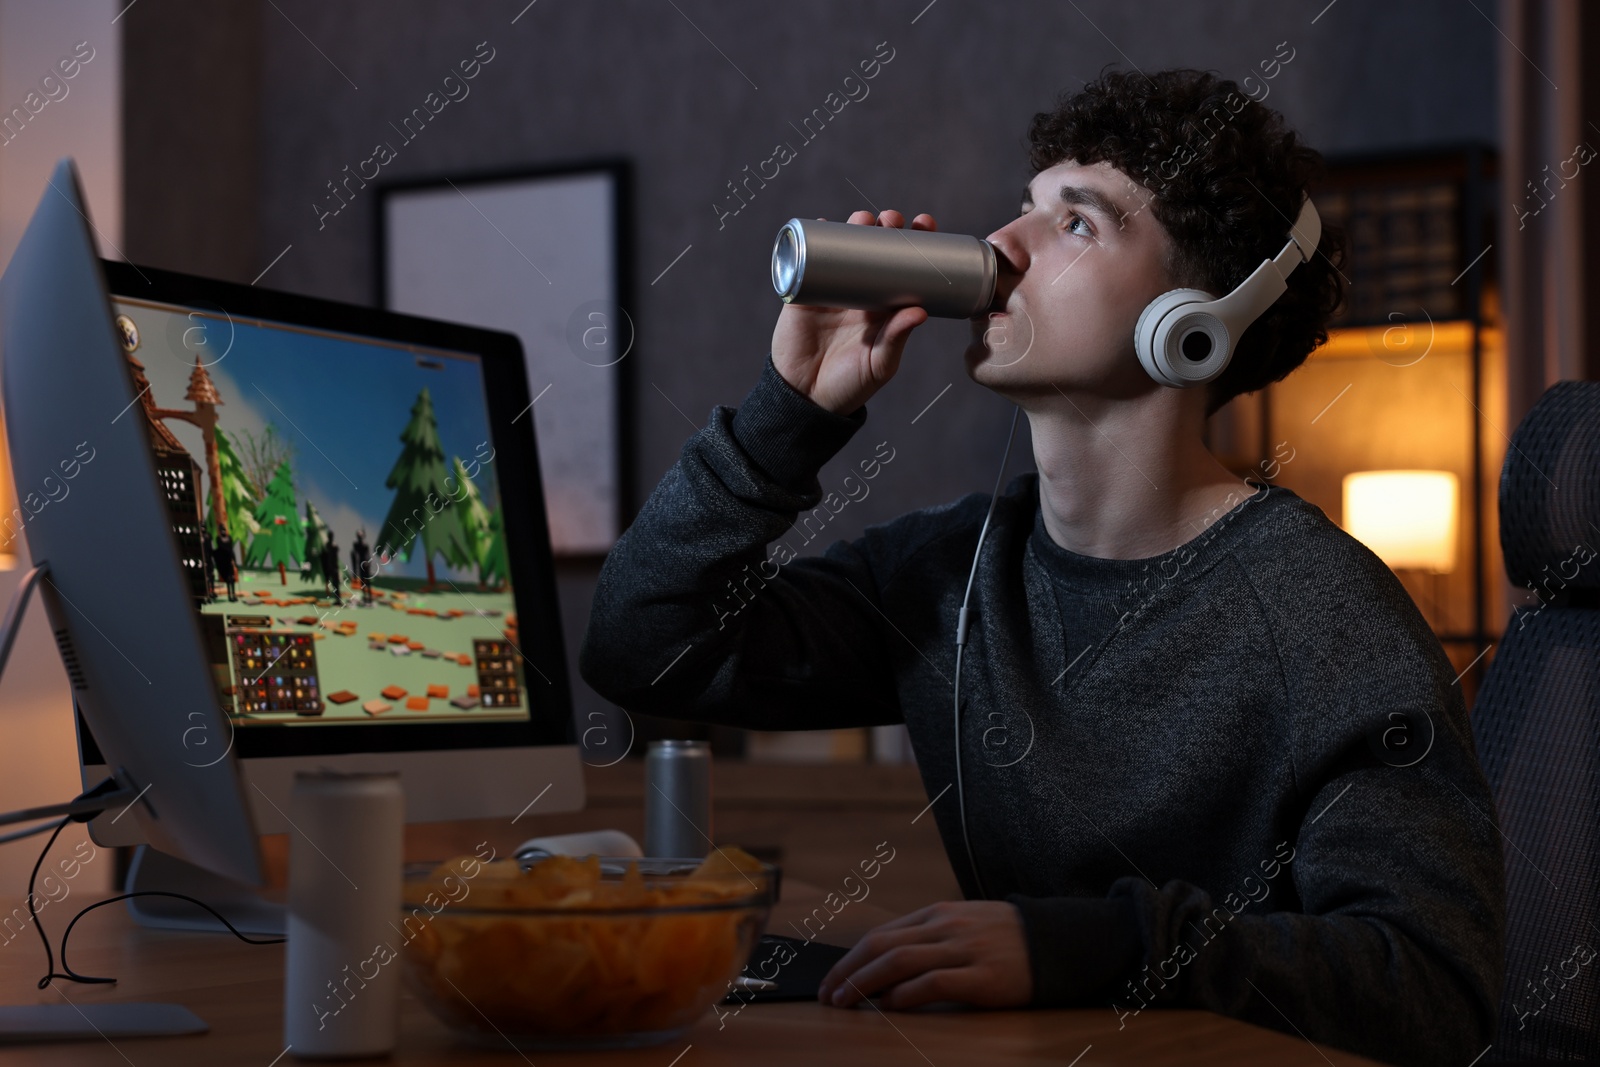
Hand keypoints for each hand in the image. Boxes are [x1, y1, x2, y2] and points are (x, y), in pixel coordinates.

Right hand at [770, 209, 935, 414]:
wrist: (806, 397)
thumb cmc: (850, 385)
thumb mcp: (880, 365)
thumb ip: (896, 340)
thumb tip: (919, 312)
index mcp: (886, 306)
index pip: (905, 266)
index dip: (916, 243)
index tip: (925, 225)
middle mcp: (862, 292)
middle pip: (876, 249)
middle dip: (887, 228)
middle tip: (892, 220)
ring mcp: (833, 289)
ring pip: (845, 248)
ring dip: (854, 226)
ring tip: (863, 219)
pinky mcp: (804, 293)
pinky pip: (808, 260)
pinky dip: (813, 240)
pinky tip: (822, 225)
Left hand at [816, 900, 1032, 1009]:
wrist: (1058, 942)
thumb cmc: (1005, 938)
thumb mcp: (963, 925)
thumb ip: (928, 939)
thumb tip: (885, 969)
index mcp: (937, 914)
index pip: (881, 934)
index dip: (850, 959)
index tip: (832, 980)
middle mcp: (945, 926)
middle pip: (881, 945)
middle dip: (847, 971)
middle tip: (828, 995)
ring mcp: (964, 950)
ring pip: (900, 960)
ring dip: (865, 983)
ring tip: (847, 1002)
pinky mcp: (983, 977)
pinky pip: (934, 982)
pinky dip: (906, 994)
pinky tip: (890, 1005)